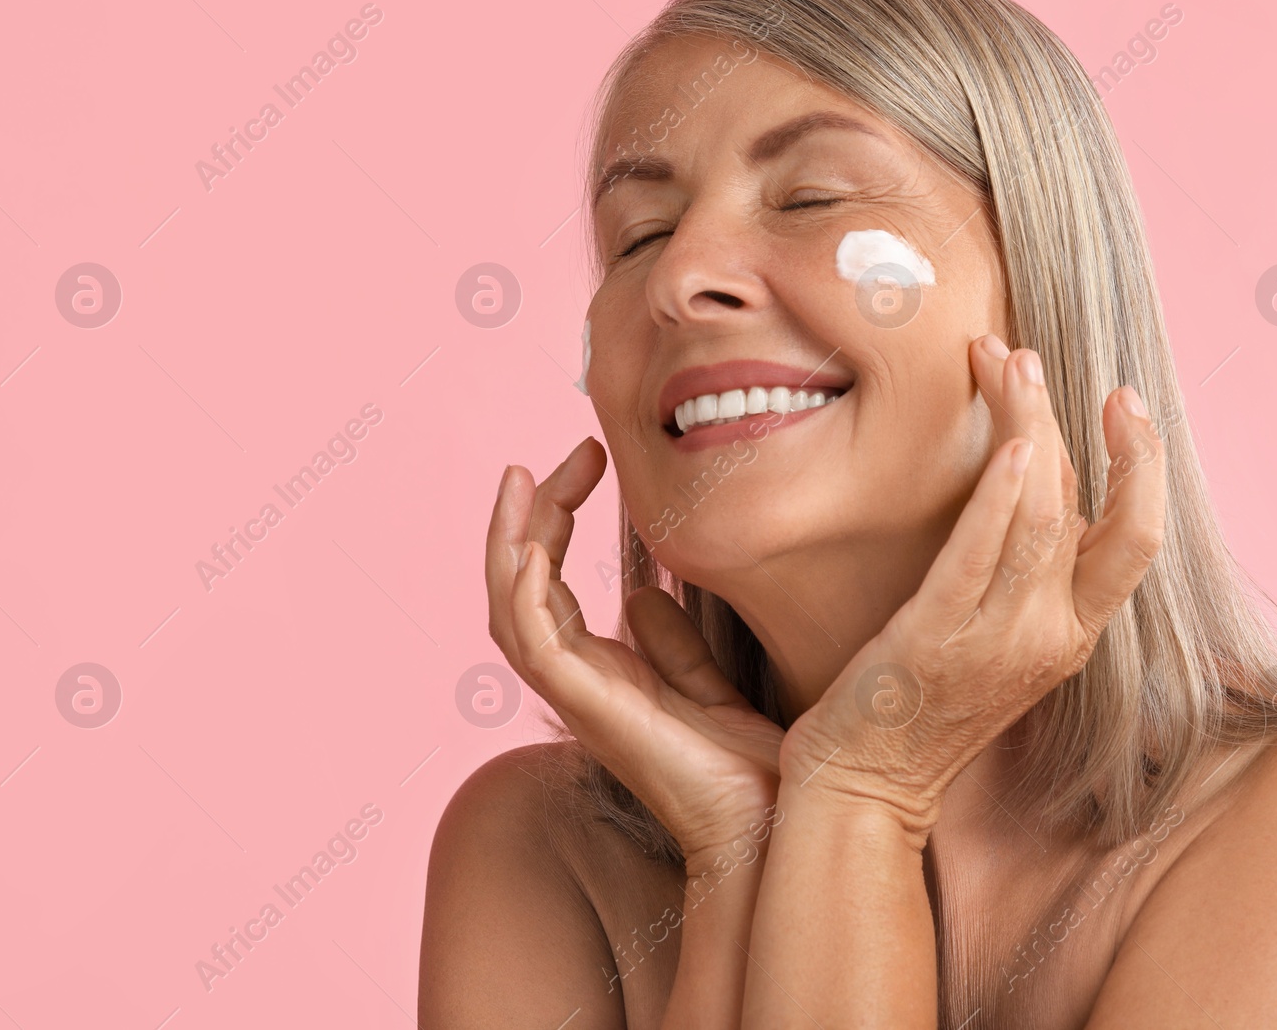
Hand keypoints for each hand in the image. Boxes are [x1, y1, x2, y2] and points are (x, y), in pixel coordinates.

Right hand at [487, 437, 785, 862]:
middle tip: (559, 455)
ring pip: (510, 608)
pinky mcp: (589, 707)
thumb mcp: (708, 681)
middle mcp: (578, 679)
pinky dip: (525, 592)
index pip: (550, 580)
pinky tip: (536, 545)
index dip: (556, 515)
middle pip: (520, 584)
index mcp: (600, 669)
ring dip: (509, 540)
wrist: (767, 820)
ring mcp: (578, 694)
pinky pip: (533, 644)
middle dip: (529, 512)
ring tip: (519, 477)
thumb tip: (649, 593)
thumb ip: (673, 642)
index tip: (590, 458)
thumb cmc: (744, 766)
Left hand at [779, 336, 1166, 837]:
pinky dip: (1001, 495)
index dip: (1142, 465)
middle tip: (1042, 359)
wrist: (864, 787)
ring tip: (1006, 362)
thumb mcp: (993, 642)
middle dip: (1083, 426)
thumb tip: (1028, 487)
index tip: (1123, 401)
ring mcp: (997, 641)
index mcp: (1069, 637)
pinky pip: (981, 554)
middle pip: (1093, 511)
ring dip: (1029, 426)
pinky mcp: (936, 638)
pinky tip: (1011, 443)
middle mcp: (1049, 638)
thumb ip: (1020, 576)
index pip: (1136, 539)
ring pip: (1040, 515)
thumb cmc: (919, 708)